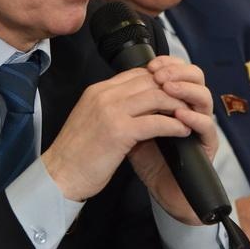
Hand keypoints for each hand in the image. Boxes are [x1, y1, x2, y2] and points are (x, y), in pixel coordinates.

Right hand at [42, 55, 215, 225]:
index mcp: (97, 91)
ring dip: (177, 105)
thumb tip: (135, 105)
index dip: (159, 80)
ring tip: (190, 114)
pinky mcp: (119, 131)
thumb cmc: (76, 153)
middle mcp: (104, 95)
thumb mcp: (91, 119)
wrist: (59, 174)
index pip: (135, 74)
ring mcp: (111, 111)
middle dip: (173, 89)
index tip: (173, 90)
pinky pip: (156, 121)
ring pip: (155, 97)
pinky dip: (173, 124)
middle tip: (188, 101)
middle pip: (149, 81)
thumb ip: (110, 107)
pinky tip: (183, 130)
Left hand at [128, 56, 217, 223]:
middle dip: (177, 71)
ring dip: (187, 89)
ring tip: (169, 89)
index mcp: (174, 100)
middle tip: (160, 75)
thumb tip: (118, 84)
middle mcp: (190, 109)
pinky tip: (181, 116)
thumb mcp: (132, 125)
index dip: (167, 64)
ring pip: (204, 97)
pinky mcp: (207, 145)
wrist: (160, 189)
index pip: (178, 71)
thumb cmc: (146, 157)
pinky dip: (195, 118)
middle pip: (195, 77)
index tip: (151, 64)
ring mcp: (200, 126)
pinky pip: (207, 127)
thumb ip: (131, 105)